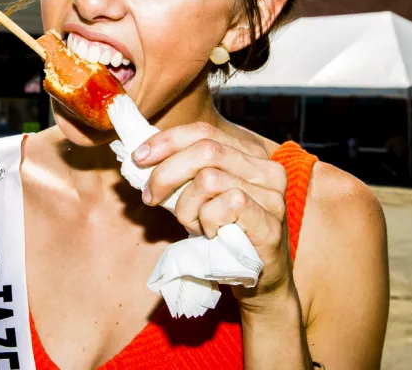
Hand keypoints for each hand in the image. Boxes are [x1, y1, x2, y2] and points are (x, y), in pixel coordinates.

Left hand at [133, 122, 294, 313]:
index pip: (204, 131)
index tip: (139, 157)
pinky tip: (211, 235)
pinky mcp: (269, 222)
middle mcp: (266, 169)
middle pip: (205, 150)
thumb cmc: (222, 233)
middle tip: (149, 197)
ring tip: (192, 225)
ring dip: (186, 207)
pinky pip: (223, 207)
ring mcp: (272, 195)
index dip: (167, 140)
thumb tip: (140, 156)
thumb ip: (182, 172)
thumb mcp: (199, 195)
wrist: (257, 280)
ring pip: (209, 179)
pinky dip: (206, 222)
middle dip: (166, 172)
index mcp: (249, 154)